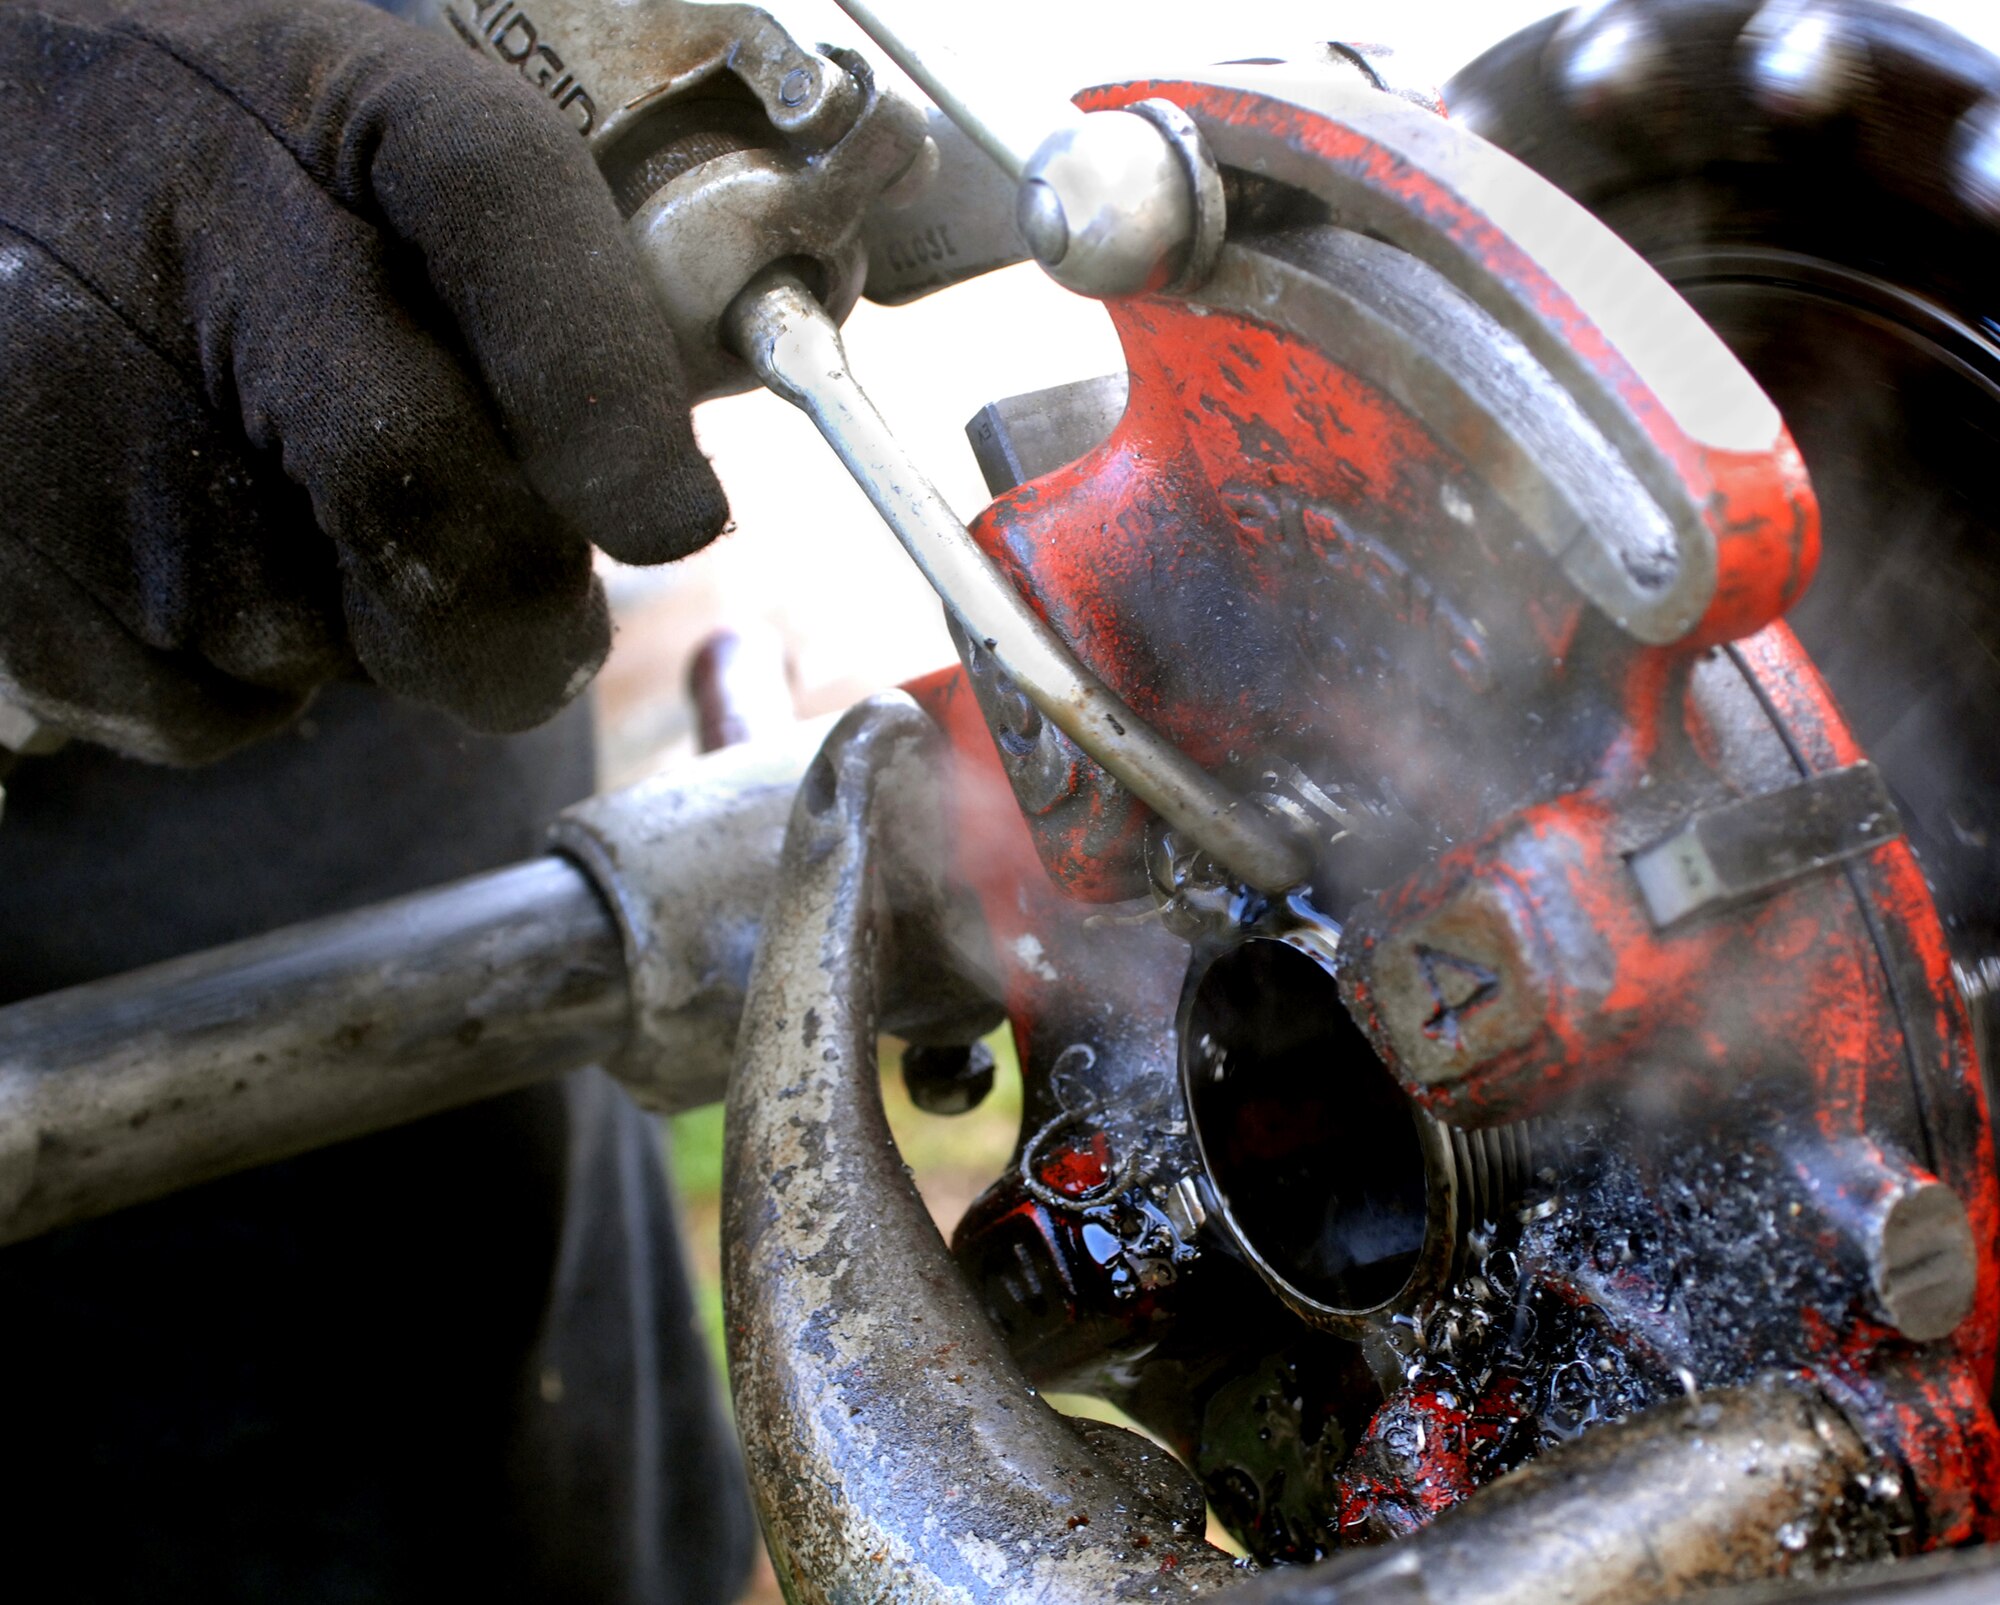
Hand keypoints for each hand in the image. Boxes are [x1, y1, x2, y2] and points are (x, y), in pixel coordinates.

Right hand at [0, 0, 727, 762]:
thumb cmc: (254, 210)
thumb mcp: (407, 182)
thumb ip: (548, 318)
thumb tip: (657, 523)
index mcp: (335, 95)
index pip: (496, 198)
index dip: (598, 386)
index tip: (672, 521)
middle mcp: (178, 212)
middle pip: (415, 484)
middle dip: (515, 613)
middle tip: (537, 632)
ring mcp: (54, 380)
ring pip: (303, 629)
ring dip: (352, 634)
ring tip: (278, 506)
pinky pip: (196, 705)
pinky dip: (237, 682)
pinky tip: (187, 553)